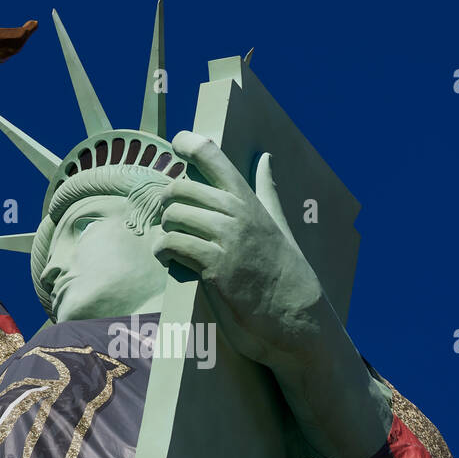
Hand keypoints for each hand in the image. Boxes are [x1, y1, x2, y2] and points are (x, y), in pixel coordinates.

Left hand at [155, 131, 326, 370]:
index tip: (177, 144)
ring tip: (172, 243)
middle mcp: (236, 213)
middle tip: (173, 219)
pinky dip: (164, 250)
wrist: (294, 314)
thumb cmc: (284, 270)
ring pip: (173, 215)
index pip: (213, 155)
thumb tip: (266, 159)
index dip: (188, 142)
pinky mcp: (214, 267)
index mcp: (248, 199)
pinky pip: (173, 245)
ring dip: (164, 228)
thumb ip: (267, 191)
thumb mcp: (278, 223)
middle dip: (168, 202)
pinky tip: (170, 259)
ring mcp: (226, 239)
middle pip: (180, 187)